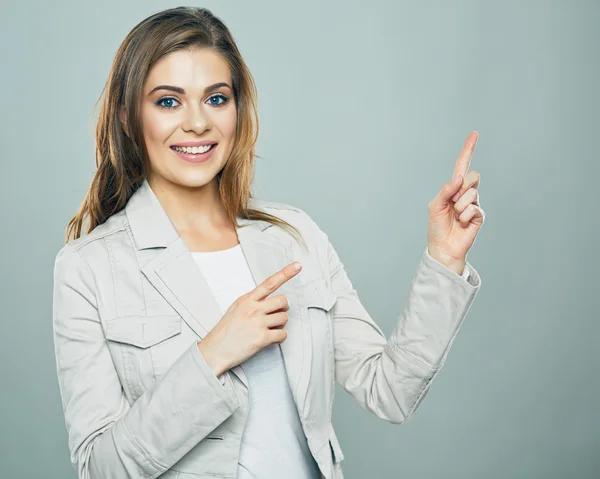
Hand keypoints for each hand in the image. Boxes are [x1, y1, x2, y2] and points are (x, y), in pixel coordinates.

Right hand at [197, 261, 302, 376]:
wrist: (215, 350)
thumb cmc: (225, 331)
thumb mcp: (236, 308)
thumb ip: (252, 302)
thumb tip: (268, 300)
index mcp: (247, 300)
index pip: (269, 283)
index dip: (285, 273)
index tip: (297, 266)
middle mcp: (253, 309)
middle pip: (283, 301)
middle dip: (283, 308)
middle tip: (277, 315)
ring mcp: (258, 323)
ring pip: (284, 318)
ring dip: (281, 325)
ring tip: (269, 329)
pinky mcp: (262, 338)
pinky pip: (283, 334)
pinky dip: (280, 338)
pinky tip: (271, 339)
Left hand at [427, 131, 485, 273]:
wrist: (443, 247)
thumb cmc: (437, 226)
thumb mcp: (435, 205)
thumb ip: (445, 190)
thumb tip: (459, 178)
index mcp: (453, 187)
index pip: (462, 166)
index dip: (468, 150)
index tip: (474, 134)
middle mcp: (465, 192)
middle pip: (472, 176)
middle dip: (461, 187)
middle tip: (452, 202)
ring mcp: (474, 203)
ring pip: (472, 192)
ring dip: (459, 205)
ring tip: (455, 216)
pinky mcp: (479, 215)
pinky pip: (473, 207)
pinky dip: (464, 216)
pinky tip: (461, 223)